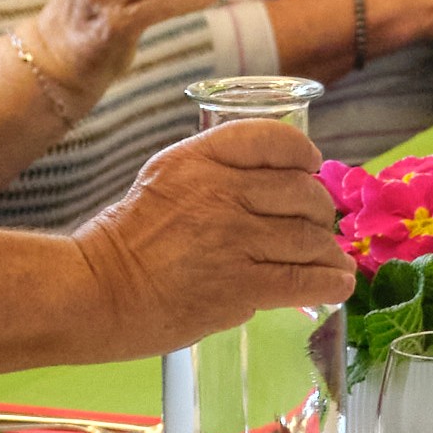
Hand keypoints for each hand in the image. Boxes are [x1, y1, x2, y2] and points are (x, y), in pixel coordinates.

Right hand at [75, 118, 352, 353]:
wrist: (95, 292)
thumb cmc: (125, 242)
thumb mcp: (164, 179)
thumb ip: (213, 174)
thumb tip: (272, 188)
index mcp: (198, 158)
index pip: (273, 140)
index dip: (301, 154)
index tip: (310, 167)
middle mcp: (221, 191)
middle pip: (301, 191)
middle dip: (318, 211)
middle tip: (317, 226)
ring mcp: (234, 238)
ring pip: (309, 237)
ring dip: (328, 251)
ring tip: (332, 261)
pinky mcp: (241, 284)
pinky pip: (304, 278)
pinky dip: (329, 282)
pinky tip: (337, 285)